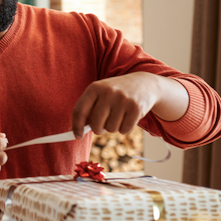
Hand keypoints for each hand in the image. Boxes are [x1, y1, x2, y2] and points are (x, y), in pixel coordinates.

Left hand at [71, 72, 186, 137]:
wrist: (144, 84)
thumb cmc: (115, 93)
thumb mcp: (100, 94)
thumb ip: (88, 109)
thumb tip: (77, 131)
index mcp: (94, 88)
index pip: (79, 111)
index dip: (76, 126)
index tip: (77, 136)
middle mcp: (108, 92)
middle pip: (96, 124)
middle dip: (98, 129)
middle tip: (102, 126)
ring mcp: (123, 100)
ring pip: (111, 129)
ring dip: (113, 128)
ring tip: (118, 116)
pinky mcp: (136, 108)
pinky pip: (124, 130)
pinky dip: (124, 129)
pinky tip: (127, 118)